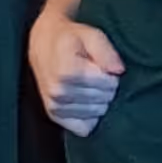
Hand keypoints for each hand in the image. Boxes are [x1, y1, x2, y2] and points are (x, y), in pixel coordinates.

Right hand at [31, 10, 126, 133]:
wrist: (42, 43)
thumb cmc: (69, 38)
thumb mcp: (90, 34)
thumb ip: (106, 51)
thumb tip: (119, 71)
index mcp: (68, 72)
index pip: (109, 84)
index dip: (111, 73)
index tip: (102, 65)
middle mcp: (59, 92)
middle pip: (104, 99)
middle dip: (106, 86)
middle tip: (95, 73)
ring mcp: (56, 106)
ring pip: (97, 113)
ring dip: (98, 100)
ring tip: (88, 84)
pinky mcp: (55, 116)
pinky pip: (85, 128)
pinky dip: (90, 116)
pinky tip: (85, 100)